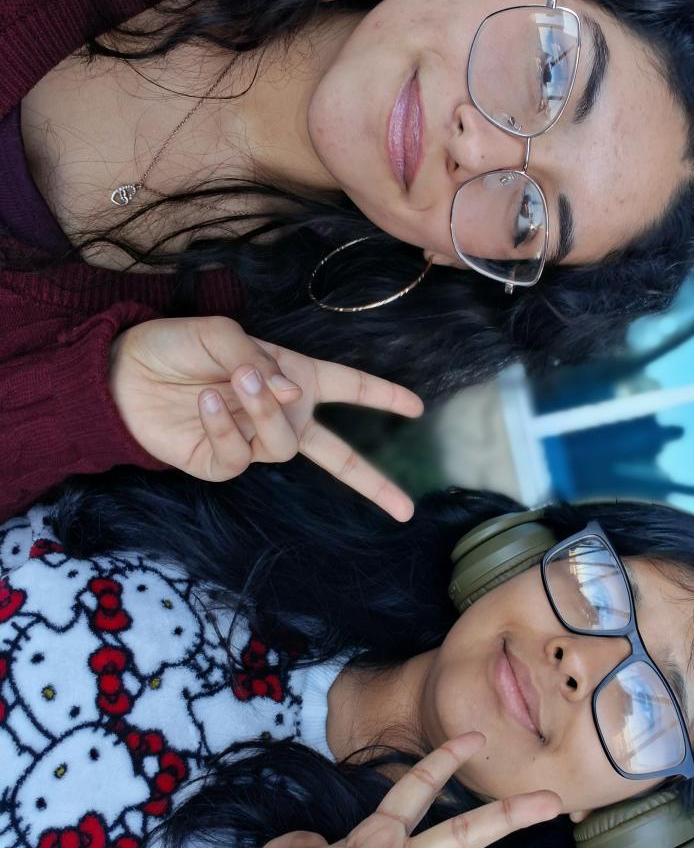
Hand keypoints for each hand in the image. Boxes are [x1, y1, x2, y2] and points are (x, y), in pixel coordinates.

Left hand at [108, 316, 423, 519]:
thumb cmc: (176, 347)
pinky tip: (208, 404)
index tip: (418, 407)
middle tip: (405, 511)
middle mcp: (281, 414)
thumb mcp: (223, 336)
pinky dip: (228, 429)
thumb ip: (263, 362)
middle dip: (374, 483)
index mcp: (294, 376)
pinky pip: (242, 456)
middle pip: (339, 455)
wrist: (121, 372)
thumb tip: (295, 397)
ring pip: (284, 446)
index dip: (383, 395)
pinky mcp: (221, 463)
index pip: (350, 387)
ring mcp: (253, 442)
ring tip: (236, 384)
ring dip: (265, 414)